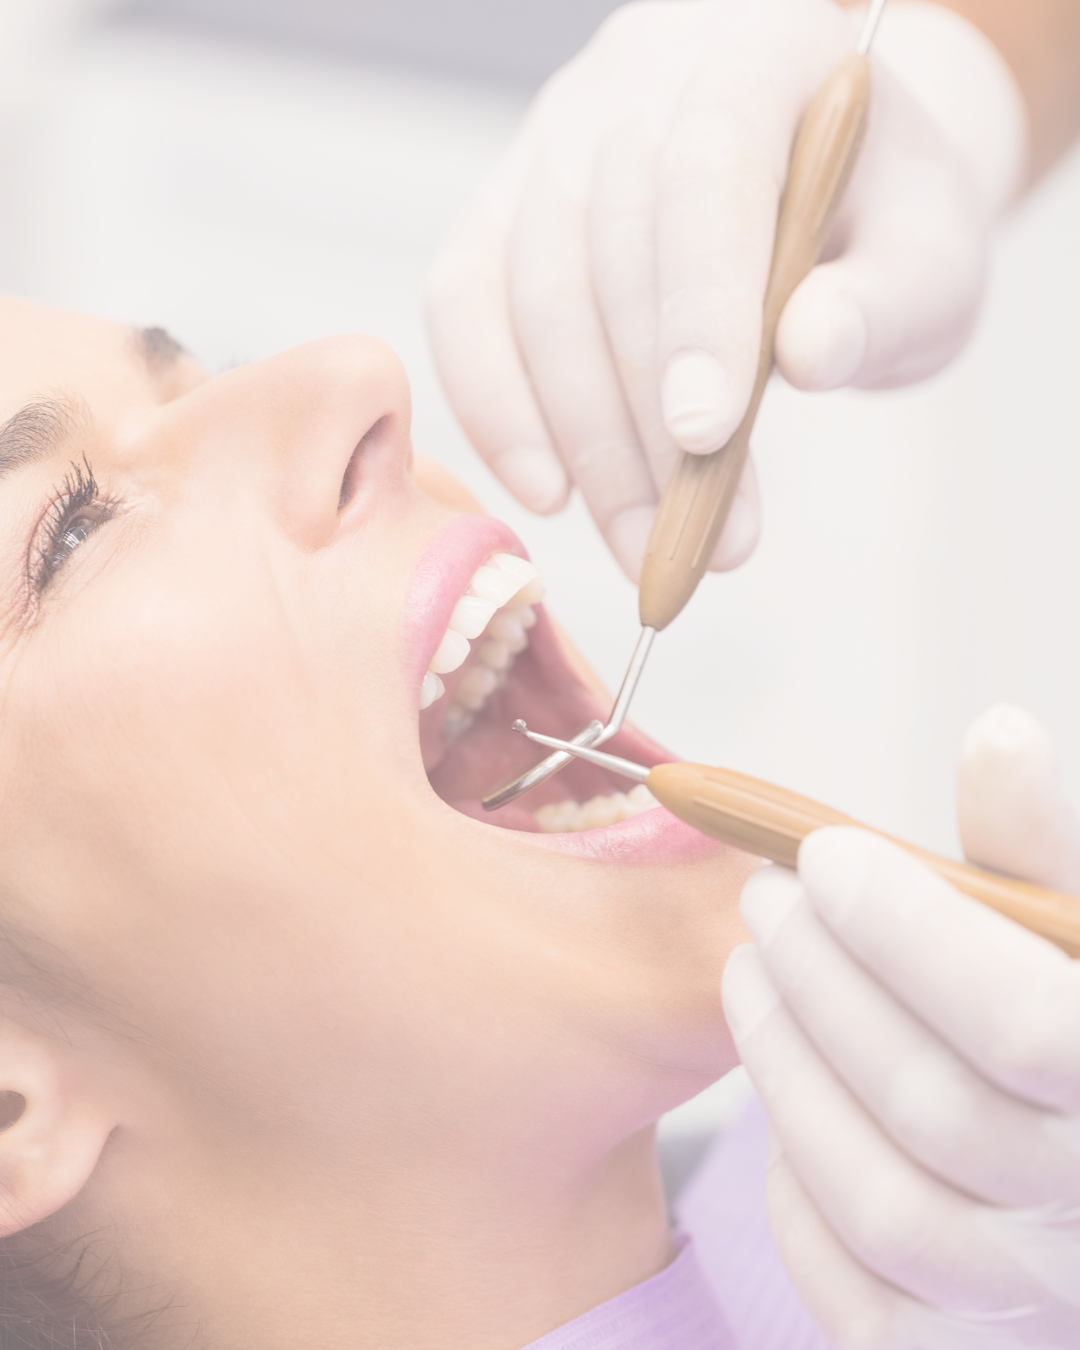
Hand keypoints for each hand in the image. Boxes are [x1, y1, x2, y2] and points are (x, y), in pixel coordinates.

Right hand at [426, 0, 1025, 579]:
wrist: (817, 182)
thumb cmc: (875, 221)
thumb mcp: (929, 254)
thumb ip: (889, 300)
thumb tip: (812, 353)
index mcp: (757, 52)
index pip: (707, 171)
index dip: (698, 307)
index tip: (705, 436)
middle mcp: (634, 85)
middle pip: (607, 254)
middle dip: (643, 422)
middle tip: (696, 542)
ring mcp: (552, 146)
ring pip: (532, 296)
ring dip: (582, 443)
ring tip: (641, 544)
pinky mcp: (502, 214)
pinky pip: (461, 306)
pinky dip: (492, 407)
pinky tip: (547, 491)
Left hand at [722, 703, 1079, 1347]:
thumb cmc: (1076, 1032)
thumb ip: (1042, 856)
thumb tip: (994, 736)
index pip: (1027, 1025)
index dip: (910, 931)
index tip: (821, 851)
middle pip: (932, 1106)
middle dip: (822, 981)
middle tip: (763, 895)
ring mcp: (1035, 1312)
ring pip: (880, 1199)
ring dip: (789, 1067)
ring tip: (750, 971)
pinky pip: (850, 1285)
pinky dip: (798, 1183)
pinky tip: (789, 1093)